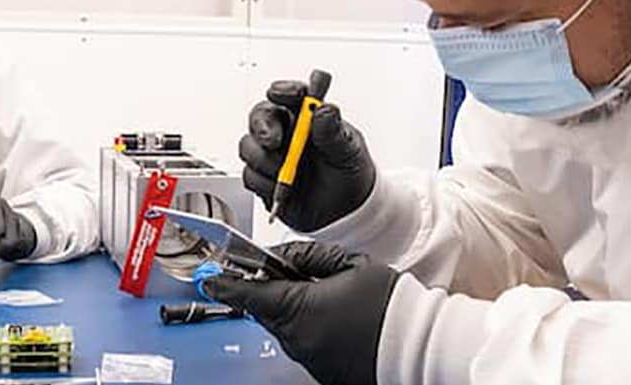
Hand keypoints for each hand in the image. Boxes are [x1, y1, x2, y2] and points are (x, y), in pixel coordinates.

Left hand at [204, 241, 396, 384]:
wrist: (419, 345)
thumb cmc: (390, 305)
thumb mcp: (351, 264)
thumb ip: (312, 257)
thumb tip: (288, 258)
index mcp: (299, 308)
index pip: (248, 295)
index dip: (226, 285)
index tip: (211, 280)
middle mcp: (297, 338)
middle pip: (268, 310)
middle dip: (273, 292)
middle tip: (291, 277)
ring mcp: (308, 358)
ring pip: (288, 328)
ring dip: (298, 312)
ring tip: (331, 300)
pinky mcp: (321, 372)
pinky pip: (307, 345)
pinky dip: (315, 331)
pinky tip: (339, 321)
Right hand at [239, 80, 377, 232]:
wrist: (346, 212)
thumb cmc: (348, 173)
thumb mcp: (349, 151)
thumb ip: (334, 131)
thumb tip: (324, 109)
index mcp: (309, 117)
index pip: (292, 94)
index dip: (284, 90)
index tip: (280, 94)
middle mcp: (287, 131)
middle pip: (260, 116)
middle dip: (262, 127)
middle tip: (273, 141)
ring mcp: (273, 155)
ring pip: (248, 146)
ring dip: (264, 160)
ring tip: (286, 173)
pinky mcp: (264, 178)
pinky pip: (249, 175)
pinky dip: (264, 183)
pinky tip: (283, 190)